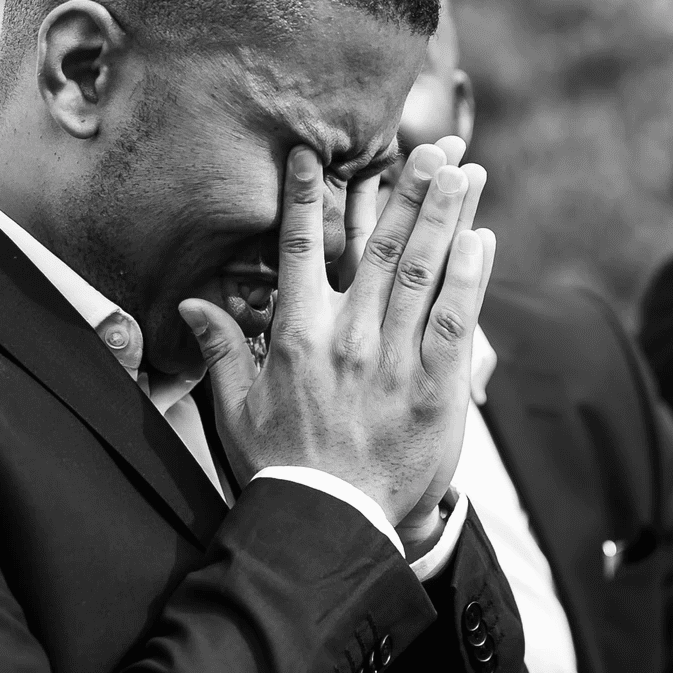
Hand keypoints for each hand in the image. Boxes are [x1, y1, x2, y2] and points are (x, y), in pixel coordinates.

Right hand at [180, 141, 494, 549]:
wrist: (329, 527)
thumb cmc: (281, 469)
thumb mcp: (235, 410)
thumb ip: (219, 350)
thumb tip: (191, 303)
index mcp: (296, 336)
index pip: (299, 249)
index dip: (308, 196)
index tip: (316, 151)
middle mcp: (347, 337)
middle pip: (380, 247)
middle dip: (407, 190)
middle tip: (430, 146)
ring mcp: (394, 360)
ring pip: (424, 272)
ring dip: (445, 216)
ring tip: (463, 171)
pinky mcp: (435, 388)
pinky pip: (455, 319)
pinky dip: (470, 276)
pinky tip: (481, 239)